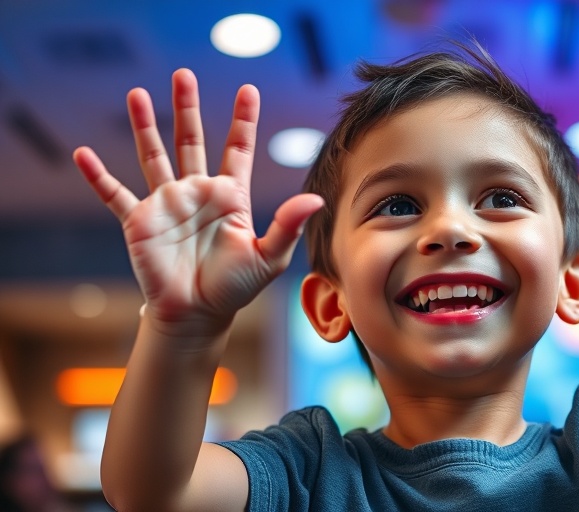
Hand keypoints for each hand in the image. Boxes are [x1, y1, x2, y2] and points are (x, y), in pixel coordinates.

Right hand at [73, 69, 322, 334]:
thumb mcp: (267, 257)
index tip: (248, 89)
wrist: (196, 316)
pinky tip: (81, 154)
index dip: (243, 120)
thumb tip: (315, 199)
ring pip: (153, 156)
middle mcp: (197, 193)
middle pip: (191, 140)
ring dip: (144, 126)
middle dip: (187, 108)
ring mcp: (166, 205)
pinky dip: (98, 176)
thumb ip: (287, 226)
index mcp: (229, 197)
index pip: (237, 149)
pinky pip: (114, 195)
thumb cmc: (234, 288)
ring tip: (137, 94)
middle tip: (184, 74)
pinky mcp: (139, 222)